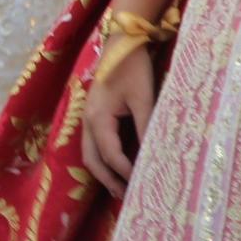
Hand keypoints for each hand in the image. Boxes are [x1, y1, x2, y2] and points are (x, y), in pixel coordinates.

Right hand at [81, 44, 156, 197]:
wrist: (123, 44)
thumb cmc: (135, 69)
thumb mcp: (144, 98)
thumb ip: (146, 126)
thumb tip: (152, 152)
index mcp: (98, 119)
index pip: (110, 154)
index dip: (124, 170)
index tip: (139, 182)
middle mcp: (87, 122)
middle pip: (93, 160)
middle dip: (108, 179)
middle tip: (125, 195)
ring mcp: (88, 119)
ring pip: (90, 153)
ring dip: (103, 171)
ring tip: (120, 187)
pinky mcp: (94, 114)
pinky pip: (94, 143)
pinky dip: (103, 158)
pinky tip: (117, 165)